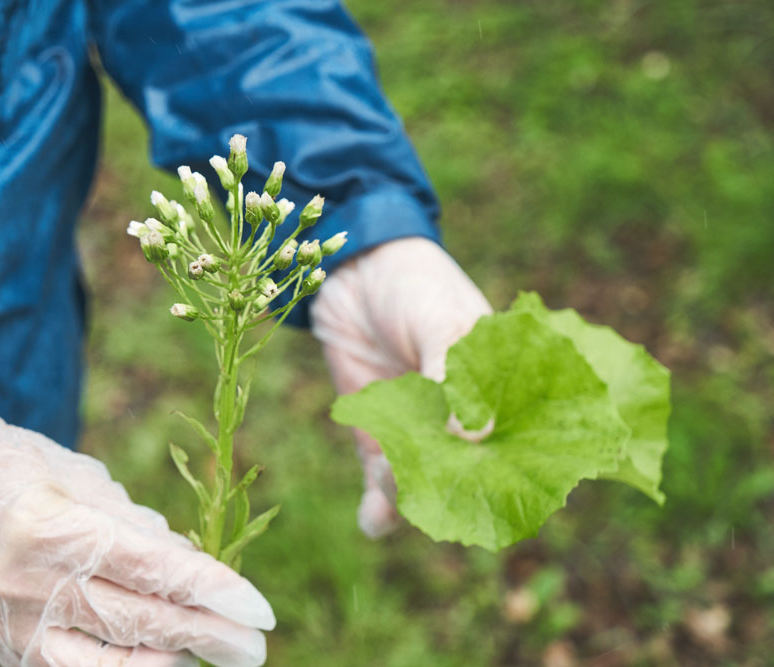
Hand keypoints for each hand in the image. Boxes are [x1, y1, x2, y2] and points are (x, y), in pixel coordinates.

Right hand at [0, 398, 273, 666]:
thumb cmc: (10, 466)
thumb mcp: (79, 477)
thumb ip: (134, 525)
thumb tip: (188, 566)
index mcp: (53, 526)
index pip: (151, 569)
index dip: (211, 591)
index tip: (258, 609)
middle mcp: (28, 582)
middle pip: (137, 621)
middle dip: (205, 637)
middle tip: (254, 649)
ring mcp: (9, 624)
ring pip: (104, 664)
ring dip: (165, 664)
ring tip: (210, 658)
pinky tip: (153, 663)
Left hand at [311, 237, 491, 536]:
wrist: (352, 272)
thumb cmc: (415, 286)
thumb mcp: (442, 322)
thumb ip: (455, 379)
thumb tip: (474, 437)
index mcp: (504, 396)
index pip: (524, 450)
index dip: (518, 478)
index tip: (505, 496)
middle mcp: (467, 426)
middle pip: (473, 482)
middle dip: (452, 492)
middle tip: (427, 480)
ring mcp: (423, 438)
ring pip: (427, 492)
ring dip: (409, 497)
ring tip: (388, 466)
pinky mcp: (381, 443)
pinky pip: (382, 491)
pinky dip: (378, 513)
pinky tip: (373, 520)